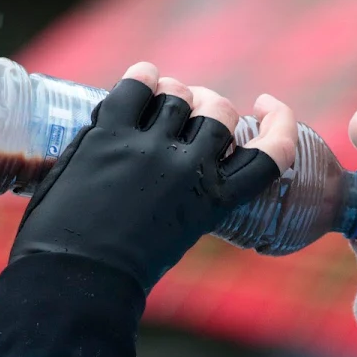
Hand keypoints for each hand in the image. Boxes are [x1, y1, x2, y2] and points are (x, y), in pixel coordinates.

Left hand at [9, 62, 298, 292]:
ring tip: (160, 96)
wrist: (76, 280)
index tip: (266, 105)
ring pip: (177, 95)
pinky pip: (135, 87)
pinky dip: (142, 76)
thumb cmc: (123, 269)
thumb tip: (181, 156)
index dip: (279, 122)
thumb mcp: (179, 232)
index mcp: (215, 201)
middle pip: (219, 111)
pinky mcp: (109, 136)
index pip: (271, 152)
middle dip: (210, 104)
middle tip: (191, 108)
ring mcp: (150, 149)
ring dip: (173, 91)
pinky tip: (142, 78)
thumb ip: (189, 195)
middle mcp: (191, 170)